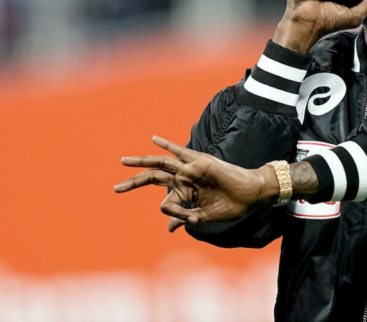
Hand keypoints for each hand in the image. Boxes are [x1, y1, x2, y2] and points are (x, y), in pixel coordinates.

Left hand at [114, 136, 276, 231]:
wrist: (250, 196)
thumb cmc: (231, 206)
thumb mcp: (204, 216)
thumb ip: (185, 217)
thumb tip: (168, 228)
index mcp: (186, 192)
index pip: (166, 200)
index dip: (170, 212)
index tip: (183, 219)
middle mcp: (185, 179)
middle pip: (154, 177)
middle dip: (134, 182)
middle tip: (116, 188)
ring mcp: (191, 169)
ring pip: (161, 163)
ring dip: (141, 161)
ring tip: (123, 161)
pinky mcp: (199, 161)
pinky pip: (180, 151)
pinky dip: (167, 144)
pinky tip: (153, 139)